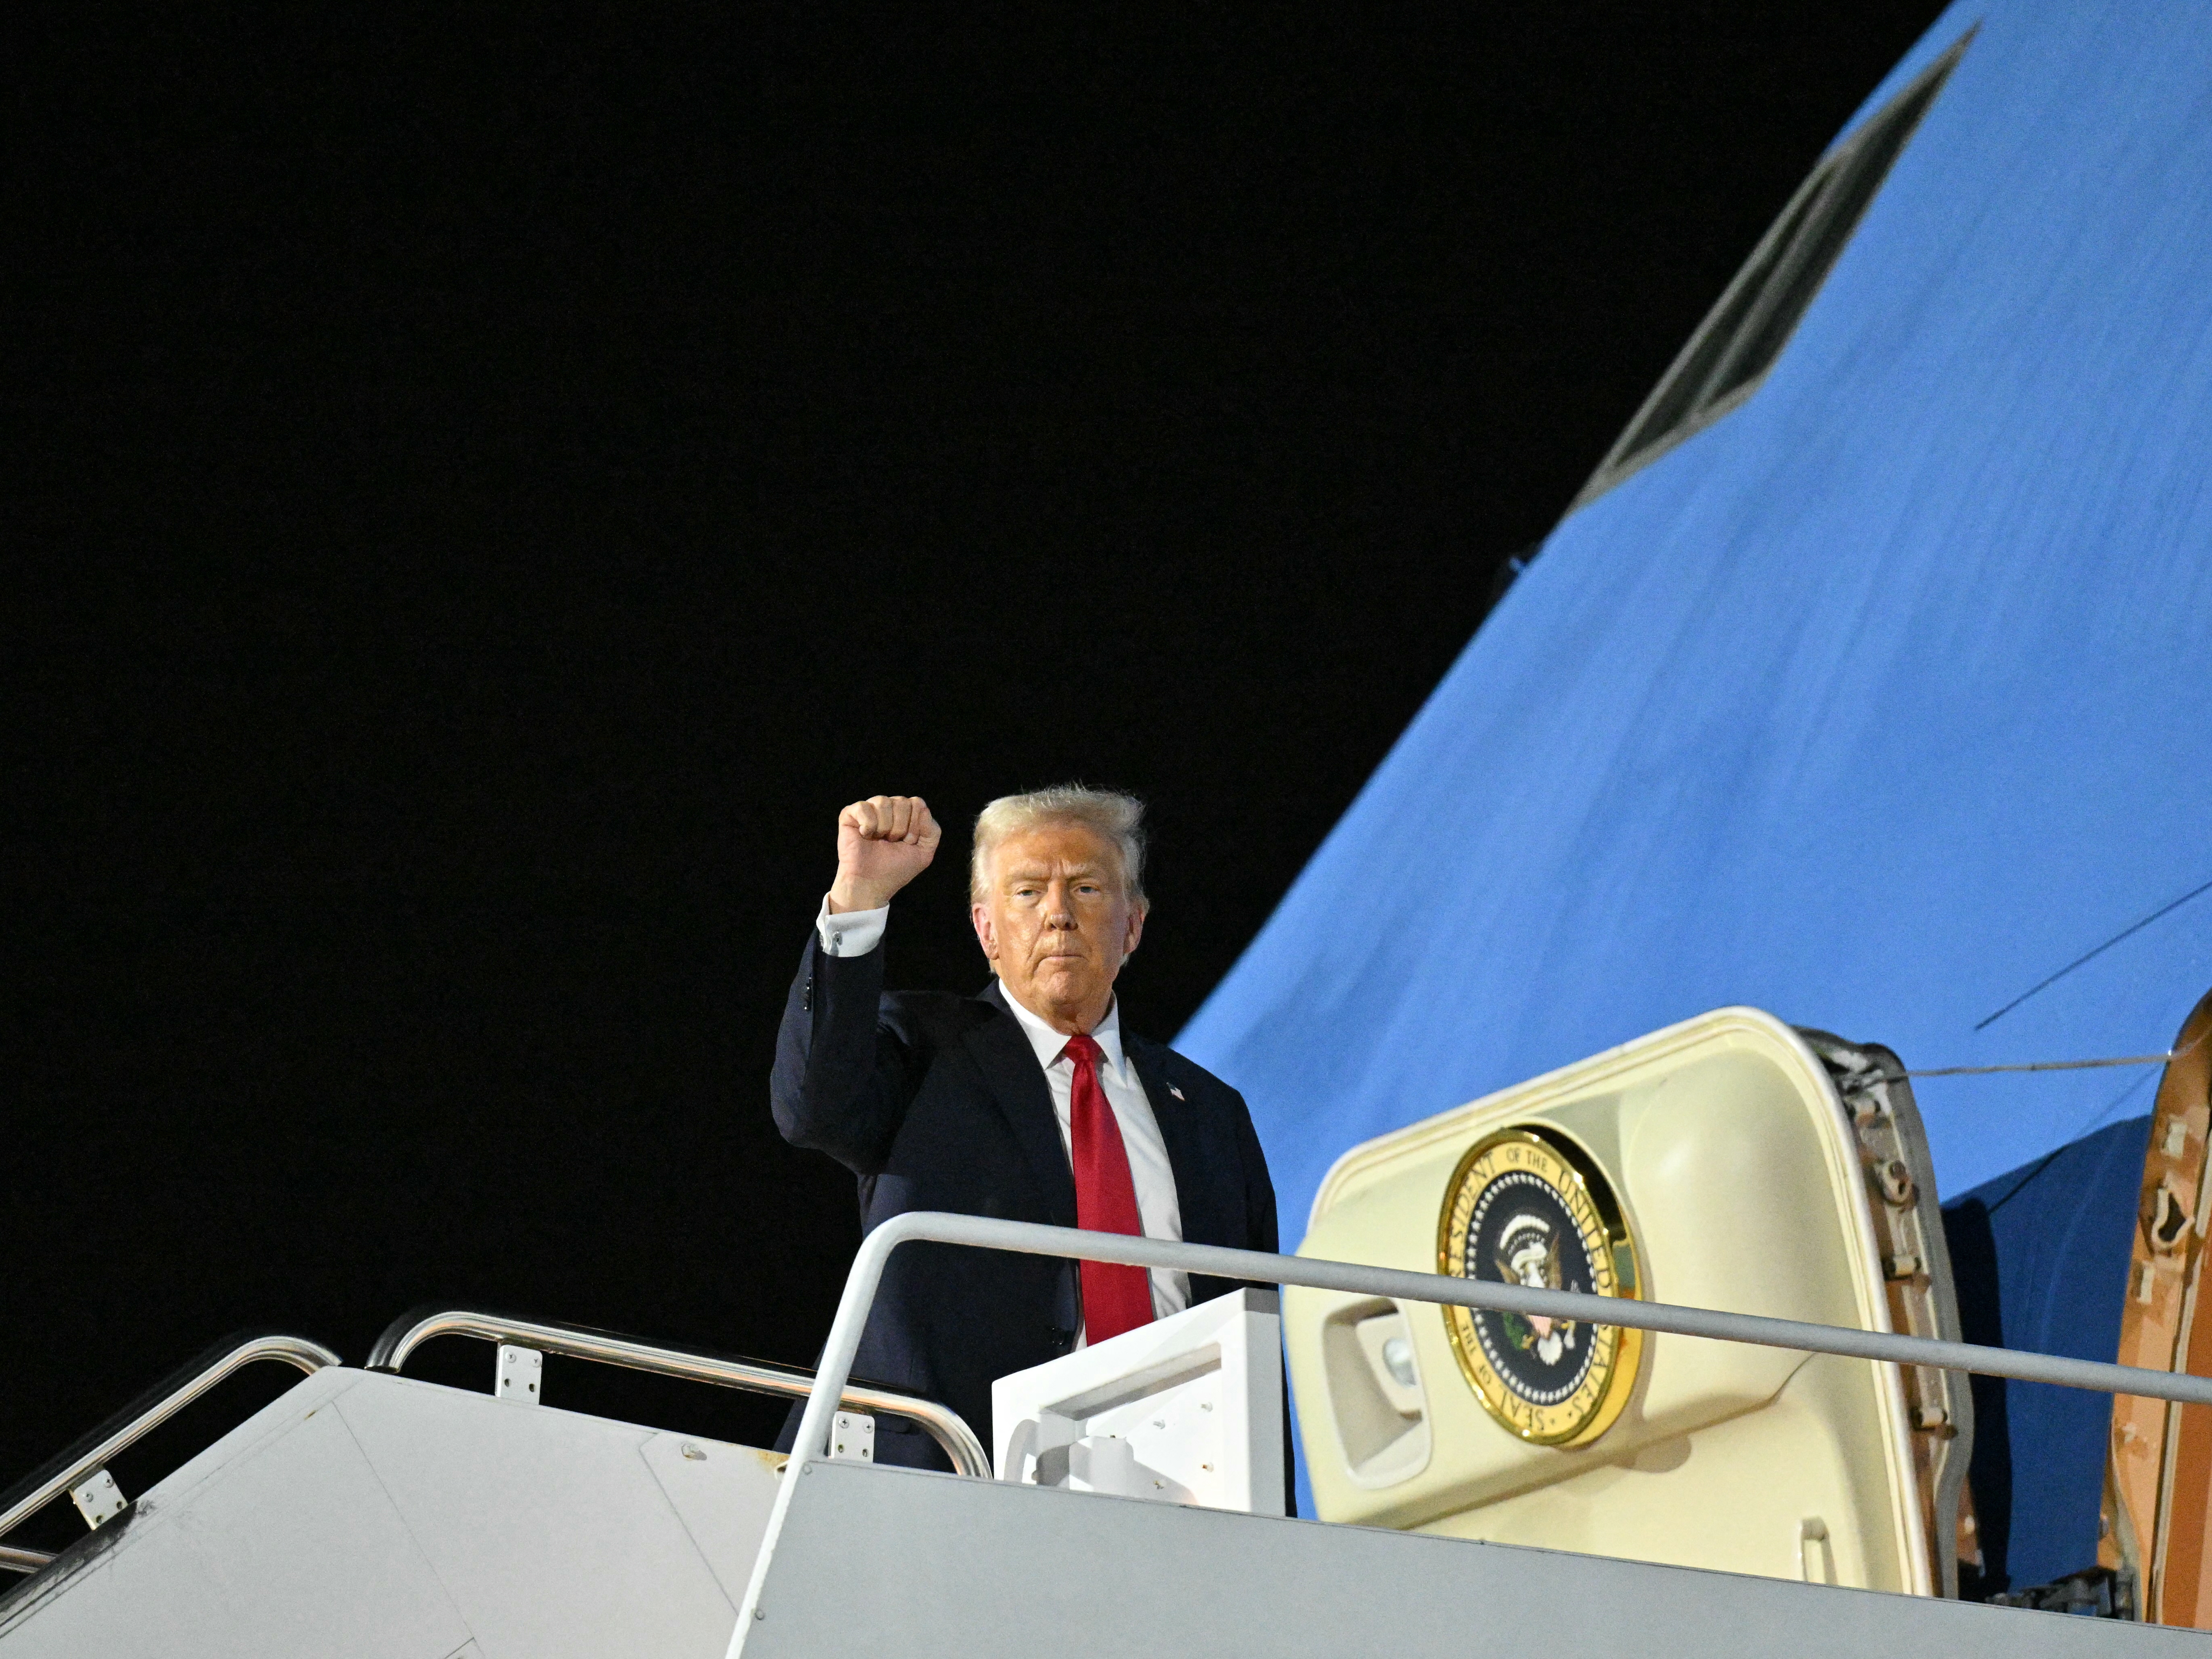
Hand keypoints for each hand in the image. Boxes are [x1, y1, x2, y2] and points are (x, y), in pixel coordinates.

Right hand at [828, 795, 940, 912]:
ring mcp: (869, 809)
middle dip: (900, 828)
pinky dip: (868, 826)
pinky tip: (865, 836)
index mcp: (906, 813)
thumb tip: (922, 806)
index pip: (917, 803)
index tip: (908, 843)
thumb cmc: (896, 869)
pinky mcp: (850, 814)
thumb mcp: (924, 853)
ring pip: (884, 802)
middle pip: (902, 802)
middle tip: (891, 843)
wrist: (870, 884)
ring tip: (878, 840)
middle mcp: (888, 808)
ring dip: (884, 828)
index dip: (915, 826)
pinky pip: (864, 807)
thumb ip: (932, 830)